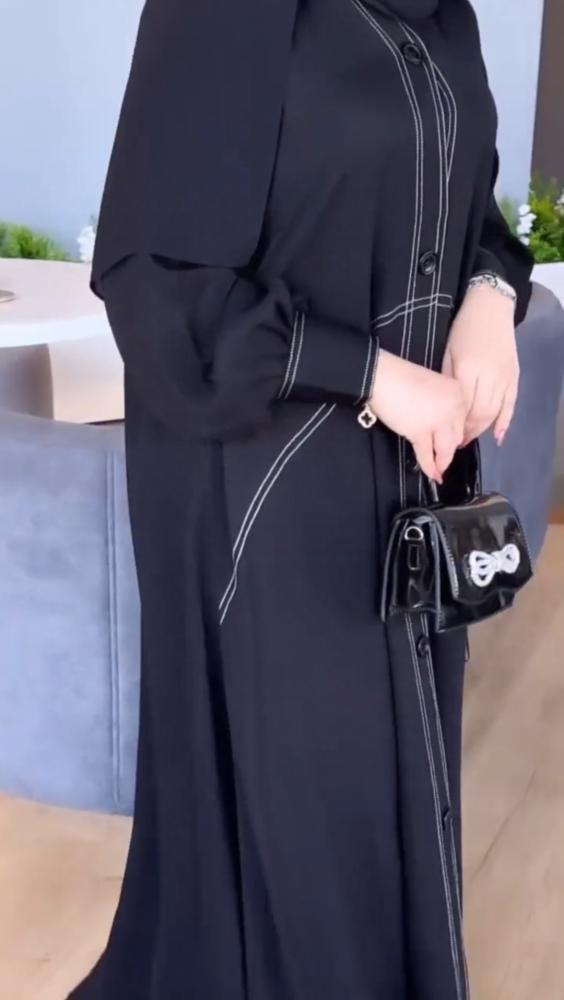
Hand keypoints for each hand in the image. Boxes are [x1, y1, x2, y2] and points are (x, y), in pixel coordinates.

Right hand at [369, 349, 465, 482]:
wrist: (383, 377)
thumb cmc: (401, 378)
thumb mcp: (432, 386)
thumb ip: (441, 403)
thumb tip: (439, 424)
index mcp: (458, 392)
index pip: (463, 420)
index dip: (455, 434)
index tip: (453, 442)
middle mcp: (453, 407)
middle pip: (457, 436)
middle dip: (449, 448)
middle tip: (443, 456)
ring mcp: (438, 420)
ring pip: (446, 448)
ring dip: (443, 462)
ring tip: (439, 471)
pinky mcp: (420, 432)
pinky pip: (427, 454)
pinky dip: (429, 467)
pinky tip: (432, 474)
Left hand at [442, 283, 518, 445]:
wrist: (491, 307)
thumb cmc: (464, 329)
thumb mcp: (448, 353)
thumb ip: (449, 381)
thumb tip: (446, 408)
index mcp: (468, 369)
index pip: (462, 407)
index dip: (455, 425)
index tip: (446, 436)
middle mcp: (490, 376)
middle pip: (480, 414)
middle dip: (468, 432)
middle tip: (456, 442)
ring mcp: (505, 377)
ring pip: (495, 412)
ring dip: (482, 429)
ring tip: (470, 438)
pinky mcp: (515, 375)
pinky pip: (511, 404)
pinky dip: (505, 421)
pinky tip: (498, 436)